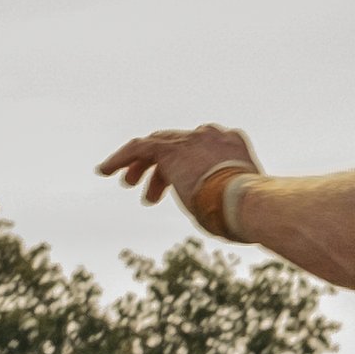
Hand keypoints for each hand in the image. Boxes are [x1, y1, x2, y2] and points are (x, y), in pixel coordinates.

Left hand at [96, 124, 261, 232]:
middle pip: (179, 144)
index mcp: (232, 143)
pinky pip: (139, 148)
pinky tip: (104, 170)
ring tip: (128, 183)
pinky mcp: (170, 150)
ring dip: (140, 165)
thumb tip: (226, 218)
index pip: (203, 148)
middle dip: (163, 165)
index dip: (187, 166)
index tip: (180, 185)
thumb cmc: (250, 212)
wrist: (247, 201)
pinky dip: (120, 159)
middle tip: (152, 190)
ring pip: (157, 144)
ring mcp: (191, 139)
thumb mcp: (240, 202)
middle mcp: (211, 135)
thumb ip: (227, 200)